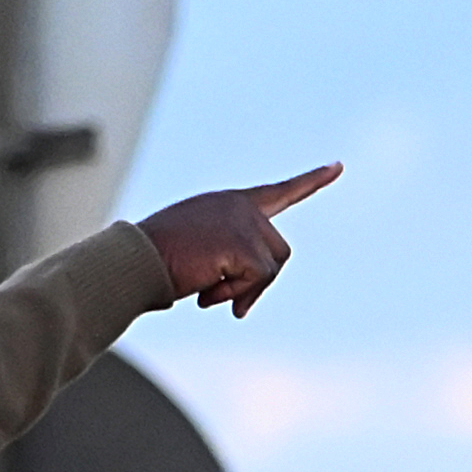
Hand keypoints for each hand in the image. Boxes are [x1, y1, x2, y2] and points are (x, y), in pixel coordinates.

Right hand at [144, 165, 338, 314]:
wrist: (134, 260)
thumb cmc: (157, 260)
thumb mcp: (199, 251)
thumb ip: (231, 260)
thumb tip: (244, 304)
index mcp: (230, 203)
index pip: (279, 192)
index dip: (310, 182)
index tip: (337, 167)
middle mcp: (241, 206)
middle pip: (279, 252)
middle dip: (259, 282)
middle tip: (230, 302)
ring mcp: (243, 222)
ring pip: (271, 269)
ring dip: (246, 291)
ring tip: (209, 291)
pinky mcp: (243, 242)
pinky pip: (259, 280)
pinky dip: (236, 294)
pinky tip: (207, 291)